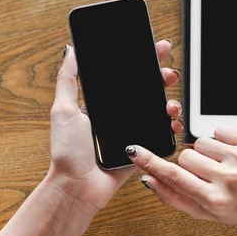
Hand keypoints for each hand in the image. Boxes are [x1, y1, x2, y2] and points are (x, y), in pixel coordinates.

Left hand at [49, 40, 182, 214]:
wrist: (78, 187)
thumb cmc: (67, 152)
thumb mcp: (63, 110)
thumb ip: (68, 79)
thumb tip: (71, 50)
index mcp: (103, 103)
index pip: (126, 76)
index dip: (143, 62)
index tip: (157, 49)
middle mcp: (119, 115)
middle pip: (147, 90)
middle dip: (162, 78)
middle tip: (169, 74)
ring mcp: (132, 131)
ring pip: (159, 110)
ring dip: (170, 102)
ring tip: (170, 103)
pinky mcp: (142, 148)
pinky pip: (162, 134)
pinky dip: (172, 126)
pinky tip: (172, 122)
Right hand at [127, 127, 236, 226]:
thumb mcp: (207, 214)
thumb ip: (175, 198)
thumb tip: (149, 179)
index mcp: (215, 200)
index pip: (174, 176)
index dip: (150, 162)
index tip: (134, 151)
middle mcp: (229, 180)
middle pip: (186, 157)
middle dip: (191, 164)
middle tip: (209, 175)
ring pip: (200, 142)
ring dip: (207, 152)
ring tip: (223, 165)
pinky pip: (218, 130)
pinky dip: (222, 140)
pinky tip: (233, 154)